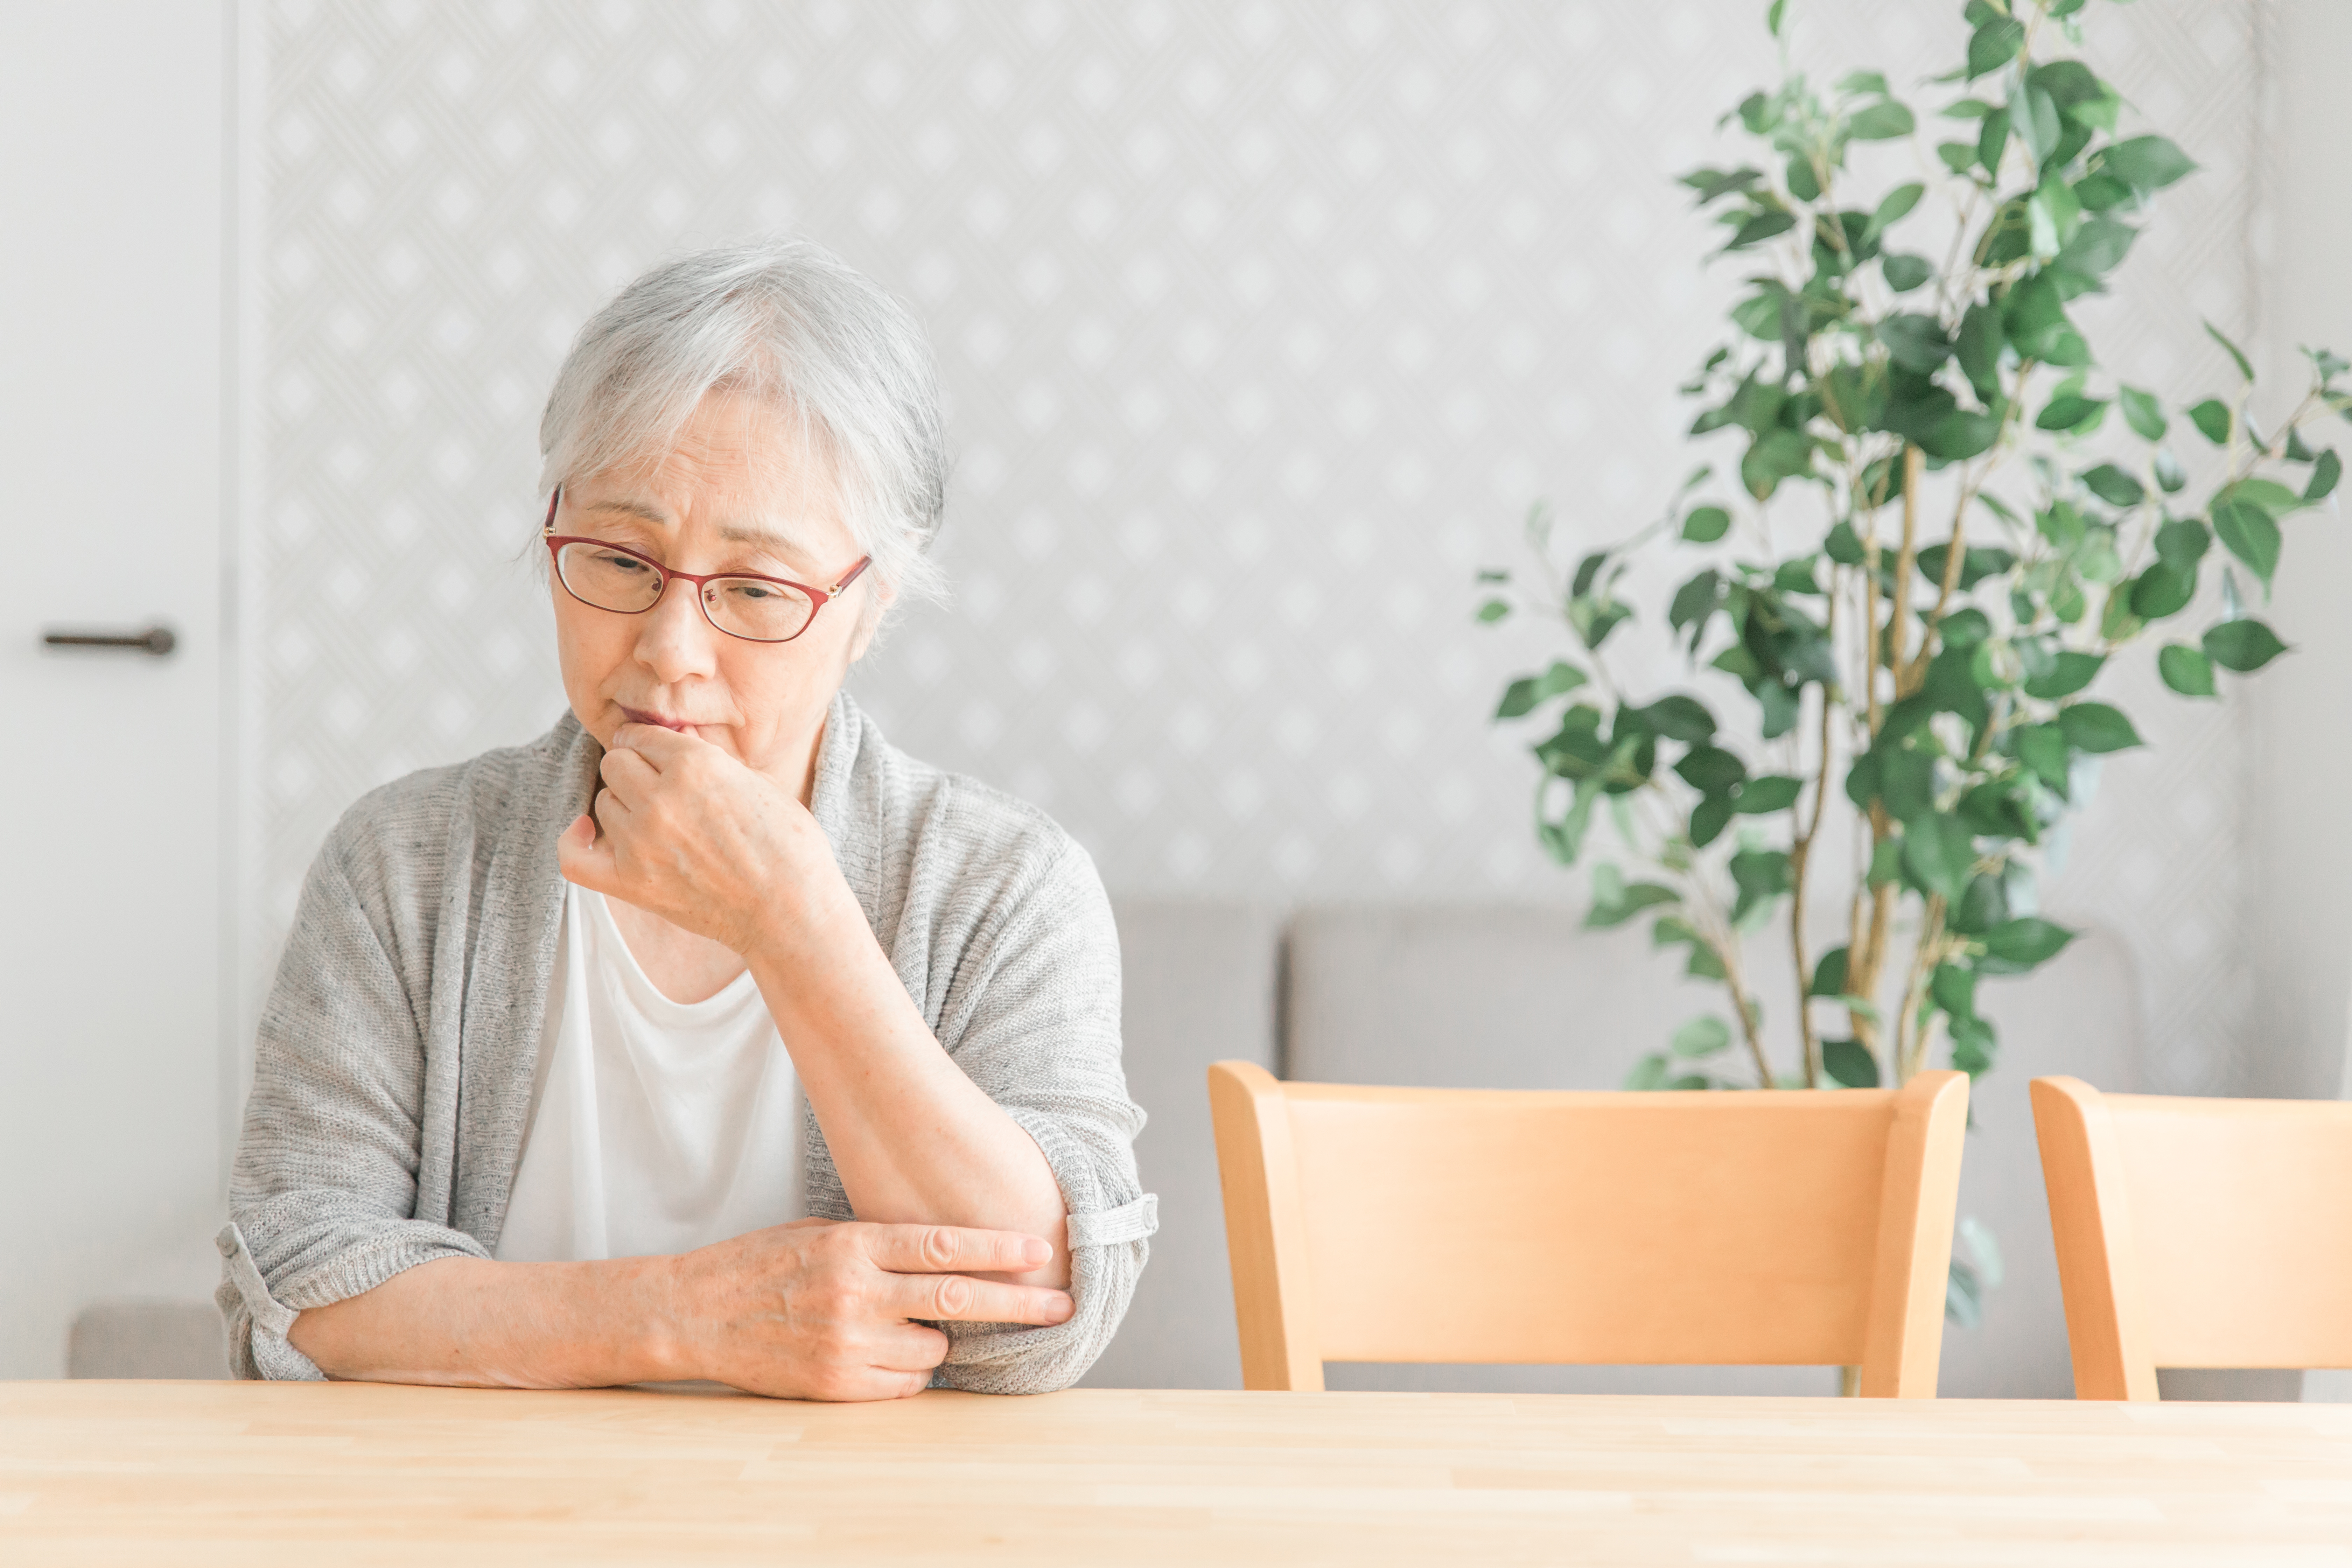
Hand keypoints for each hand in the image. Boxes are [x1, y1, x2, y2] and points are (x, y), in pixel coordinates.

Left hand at [557, 722, 858, 959]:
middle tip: (657, 786)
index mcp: (694, 764)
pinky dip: (575, 841)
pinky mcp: (632, 882)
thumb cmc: (787, 845)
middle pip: (615, 763)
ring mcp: (641, 842)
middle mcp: (660, 798)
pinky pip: (574, 856)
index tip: (657, 754)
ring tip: (653, 819)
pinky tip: (586, 831)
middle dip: (635, 769)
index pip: (642, 736)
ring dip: (623, 805)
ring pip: (603, 803)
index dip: (650, 744)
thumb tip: (677, 738)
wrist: (791, 909)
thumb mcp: (756, 781)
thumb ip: (709, 757)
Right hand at [665, 1219, 1072, 1400]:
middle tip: (1062, 1306)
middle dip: (1018, 1304)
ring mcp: (845, 1342)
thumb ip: (880, 1244)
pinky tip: (889, 1353)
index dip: (997, 1249)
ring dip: (940, 1340)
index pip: (942, 1245)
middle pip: (956, 1298)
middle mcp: (855, 1293)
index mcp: (853, 1246)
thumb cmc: (760, 1264)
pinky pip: (902, 1385)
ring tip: (911, 1327)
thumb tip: (946, 1253)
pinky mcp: (834, 1384)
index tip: (1039, 1251)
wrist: (694, 1313)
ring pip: (933, 1349)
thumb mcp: (821, 1233)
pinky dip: (910, 1371)